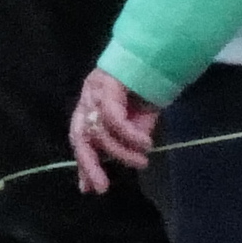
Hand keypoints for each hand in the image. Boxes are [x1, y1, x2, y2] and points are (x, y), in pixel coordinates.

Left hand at [61, 60, 162, 193]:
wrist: (161, 54)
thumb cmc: (149, 91)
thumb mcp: (137, 124)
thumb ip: (125, 143)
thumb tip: (118, 165)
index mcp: (90, 106)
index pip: (80, 138)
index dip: (84, 163)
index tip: (89, 188)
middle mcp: (88, 96)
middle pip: (80, 134)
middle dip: (89, 164)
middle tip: (101, 188)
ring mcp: (96, 88)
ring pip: (99, 130)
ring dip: (121, 151)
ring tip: (142, 160)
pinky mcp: (108, 82)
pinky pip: (114, 117)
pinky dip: (129, 135)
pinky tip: (145, 144)